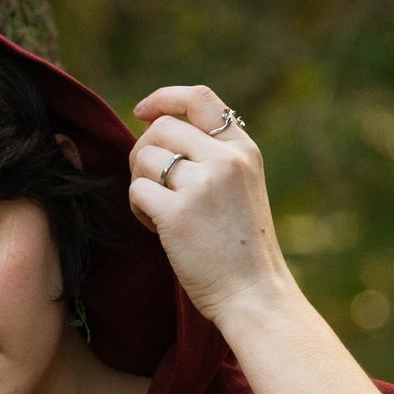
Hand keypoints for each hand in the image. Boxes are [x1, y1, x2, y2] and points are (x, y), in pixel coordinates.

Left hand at [127, 84, 297, 328]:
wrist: (255, 295)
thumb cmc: (244, 253)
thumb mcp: (243, 190)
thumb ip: (214, 160)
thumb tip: (160, 136)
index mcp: (243, 150)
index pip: (199, 99)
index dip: (163, 98)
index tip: (142, 112)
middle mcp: (224, 160)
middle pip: (161, 129)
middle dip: (142, 153)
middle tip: (149, 185)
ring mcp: (202, 184)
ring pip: (144, 157)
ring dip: (139, 182)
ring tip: (155, 211)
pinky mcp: (178, 214)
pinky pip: (137, 191)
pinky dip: (137, 209)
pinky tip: (154, 228)